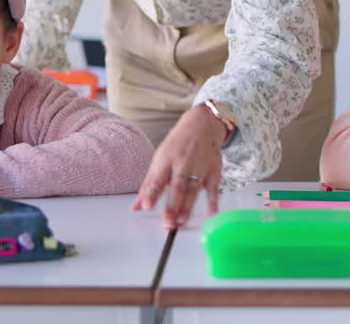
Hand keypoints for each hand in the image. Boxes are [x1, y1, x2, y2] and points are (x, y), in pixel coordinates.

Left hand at [131, 105, 224, 228]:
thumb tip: (135, 208)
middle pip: (177, 187)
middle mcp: (183, 164)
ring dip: (188, 208)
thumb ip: (148, 186)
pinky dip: (213, 202)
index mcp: (166, 161)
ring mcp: (199, 168)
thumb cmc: (177, 145)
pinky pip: (213, 189)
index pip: (157, 179)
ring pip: (193, 190)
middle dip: (172, 205)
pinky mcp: (214, 172)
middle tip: (167, 223)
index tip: (147, 207)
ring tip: (181, 223)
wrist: (202, 125)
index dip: (152, 193)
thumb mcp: (159, 160)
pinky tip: (211, 215)